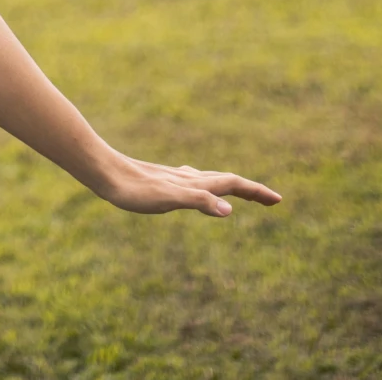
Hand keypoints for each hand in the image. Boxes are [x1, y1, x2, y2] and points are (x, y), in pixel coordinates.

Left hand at [90, 153, 280, 217]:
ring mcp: (174, 178)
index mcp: (194, 183)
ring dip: (229, 186)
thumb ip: (198, 202)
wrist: (103, 171)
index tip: (278, 200)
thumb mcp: (167, 200)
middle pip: (226, 180)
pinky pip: (190, 181)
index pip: (233, 184)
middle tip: (270, 200)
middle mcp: (187, 177)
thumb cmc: (133, 189)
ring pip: (209, 179)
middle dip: (249, 190)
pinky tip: (191, 183)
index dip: (256, 192)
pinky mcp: (160, 180)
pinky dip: (203, 184)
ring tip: (239, 191)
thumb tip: (229, 210)